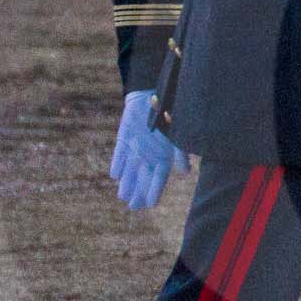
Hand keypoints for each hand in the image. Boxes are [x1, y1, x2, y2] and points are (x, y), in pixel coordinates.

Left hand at [109, 89, 189, 209]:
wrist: (152, 94)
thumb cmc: (168, 114)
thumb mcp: (176, 134)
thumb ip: (180, 152)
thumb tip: (185, 172)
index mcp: (164, 156)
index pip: (159, 178)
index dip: (155, 191)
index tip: (150, 204)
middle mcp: (149, 155)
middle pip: (143, 178)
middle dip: (139, 192)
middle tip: (133, 206)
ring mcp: (136, 148)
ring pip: (130, 170)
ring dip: (127, 183)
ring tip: (123, 196)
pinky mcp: (124, 139)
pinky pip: (120, 155)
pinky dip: (117, 164)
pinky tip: (114, 175)